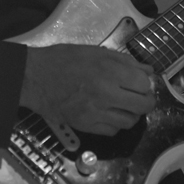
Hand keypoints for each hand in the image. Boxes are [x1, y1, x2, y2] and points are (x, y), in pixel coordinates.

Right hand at [19, 44, 154, 135]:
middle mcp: (106, 94)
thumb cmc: (64, 60)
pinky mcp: (87, 126)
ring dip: (132, 113)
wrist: (36, 78)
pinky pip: (112, 131)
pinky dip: (115, 124)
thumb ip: (124, 62)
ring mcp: (96, 113)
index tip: (140, 82)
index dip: (145, 83)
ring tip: (124, 105)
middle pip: (142, 105)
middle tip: (140, 96)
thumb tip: (148, 71)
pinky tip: (109, 114)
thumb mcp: (95, 52)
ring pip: (130, 121)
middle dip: (146, 101)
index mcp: (108, 72)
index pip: (143, 84)